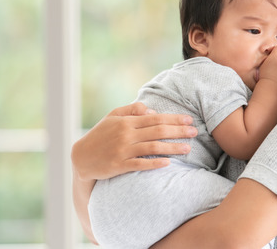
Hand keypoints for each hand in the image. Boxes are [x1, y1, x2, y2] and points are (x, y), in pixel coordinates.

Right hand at [71, 102, 197, 180]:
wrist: (82, 157)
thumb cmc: (99, 135)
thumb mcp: (112, 117)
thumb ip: (131, 110)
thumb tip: (151, 110)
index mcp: (126, 122)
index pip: (155, 118)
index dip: (173, 119)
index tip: (188, 120)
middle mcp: (126, 134)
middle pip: (158, 131)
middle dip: (178, 131)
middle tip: (195, 132)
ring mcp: (123, 150)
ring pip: (153, 147)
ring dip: (172, 147)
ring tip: (188, 148)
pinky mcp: (119, 165)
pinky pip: (140, 164)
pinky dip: (155, 163)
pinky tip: (168, 163)